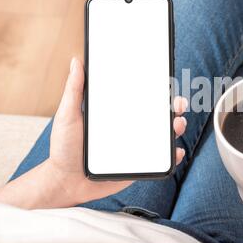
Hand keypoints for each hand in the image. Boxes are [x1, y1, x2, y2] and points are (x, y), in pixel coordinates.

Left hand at [48, 57, 187, 205]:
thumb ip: (74, 90)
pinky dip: (173, 156)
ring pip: (164, 135)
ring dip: (177, 127)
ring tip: (178, 124)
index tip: (168, 82)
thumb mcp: (68, 115)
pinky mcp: (139, 166)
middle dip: (175, 107)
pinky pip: (161, 161)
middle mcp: (131, 129)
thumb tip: (76, 61)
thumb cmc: (64, 148)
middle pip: (159, 115)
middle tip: (178, 103)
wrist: (65, 182)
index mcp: (118, 114)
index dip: (159, 90)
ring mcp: (137, 147)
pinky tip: (176, 152)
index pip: (142, 99)